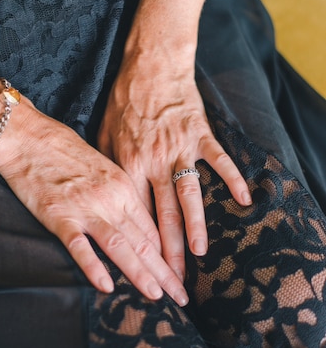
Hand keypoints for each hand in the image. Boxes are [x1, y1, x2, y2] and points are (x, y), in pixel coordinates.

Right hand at [0, 101, 187, 305]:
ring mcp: (85, 208)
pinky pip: (79, 246)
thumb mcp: (103, 167)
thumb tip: (135, 222)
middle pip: (144, 241)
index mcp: (125, 186)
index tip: (180, 277)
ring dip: (140, 273)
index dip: (169, 256)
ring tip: (157, 296)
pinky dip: (93, 267)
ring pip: (120, 245)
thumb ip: (120, 194)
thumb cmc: (65, 150)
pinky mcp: (59, 215)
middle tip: (182, 298)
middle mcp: (111, 198)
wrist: (29, 137)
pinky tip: (106, 287)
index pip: (153, 228)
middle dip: (166, 273)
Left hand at [97, 36, 251, 281]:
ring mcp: (179, 150)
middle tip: (174, 280)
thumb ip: (107, 166)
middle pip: (162, 214)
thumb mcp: (104, 133)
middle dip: (168, 251)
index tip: (143, 269)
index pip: (135, 214)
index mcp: (129, 165)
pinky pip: (219, 161)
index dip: (140, 245)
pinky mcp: (200, 135)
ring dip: (196, 225)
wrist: (149, 67)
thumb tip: (105, 195)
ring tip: (201, 253)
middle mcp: (154, 162)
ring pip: (189, 195)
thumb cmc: (124, 101)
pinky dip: (233, 179)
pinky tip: (244, 201)